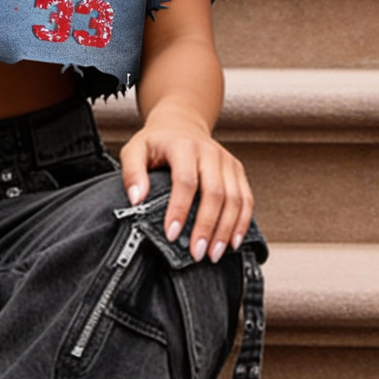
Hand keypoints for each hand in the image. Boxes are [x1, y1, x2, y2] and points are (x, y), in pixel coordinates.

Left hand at [119, 111, 252, 263]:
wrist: (182, 124)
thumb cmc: (156, 142)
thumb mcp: (134, 150)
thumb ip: (132, 173)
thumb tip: (136, 200)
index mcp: (184, 146)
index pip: (185, 181)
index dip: (179, 209)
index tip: (171, 235)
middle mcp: (210, 153)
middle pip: (215, 193)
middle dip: (207, 226)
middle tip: (197, 253)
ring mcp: (227, 162)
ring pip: (235, 199)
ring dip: (226, 230)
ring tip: (214, 254)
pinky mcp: (238, 171)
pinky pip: (246, 199)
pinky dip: (242, 222)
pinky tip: (233, 242)